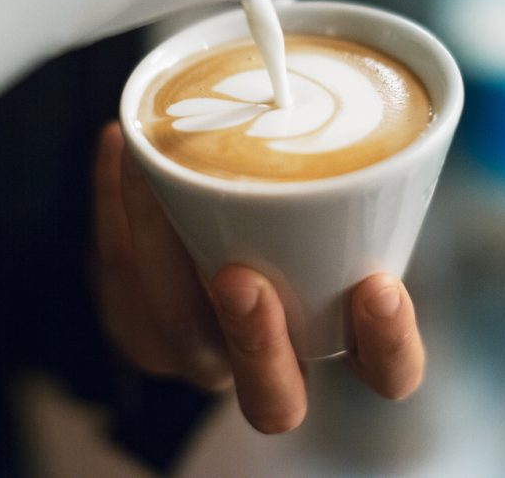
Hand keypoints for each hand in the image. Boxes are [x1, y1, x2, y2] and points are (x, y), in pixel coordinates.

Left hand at [93, 122, 425, 433]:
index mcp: (336, 342)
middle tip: (241, 278)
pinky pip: (119, 273)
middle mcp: (267, 370)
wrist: (190, 252)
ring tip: (150, 172)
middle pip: (272, 400)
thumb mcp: (325, 205)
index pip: (388, 374)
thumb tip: (349, 104)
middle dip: (257, 341)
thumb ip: (341, 185)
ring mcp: (196, 358)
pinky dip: (116, 203)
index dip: (388, 344)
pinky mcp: (136, 328)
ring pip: (177, 328)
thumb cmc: (286, 220)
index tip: (379, 286)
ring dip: (161, 247)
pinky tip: (120, 146)